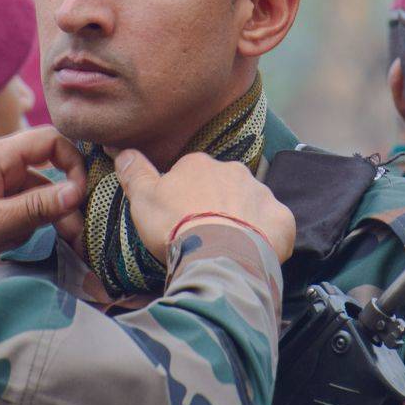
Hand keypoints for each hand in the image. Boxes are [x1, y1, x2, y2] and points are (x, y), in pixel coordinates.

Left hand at [0, 126, 85, 263]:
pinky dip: (15, 227)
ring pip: (30, 196)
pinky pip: (12, 208)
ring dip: (35, 221)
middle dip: (58, 204)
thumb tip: (79, 191)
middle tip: (72, 237)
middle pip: (44, 173)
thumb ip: (37, 207)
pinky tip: (0, 246)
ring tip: (21, 245)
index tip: (82, 196)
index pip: (51, 140)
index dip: (73, 163)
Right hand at [114, 150, 295, 263]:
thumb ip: (134, 173)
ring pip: (250, 202)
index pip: (190, 172)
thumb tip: (122, 150)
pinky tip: (253, 251)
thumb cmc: (176, 225)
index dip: (184, 195)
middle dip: (216, 202)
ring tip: (227, 244)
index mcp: (199, 164)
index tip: (178, 215)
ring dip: (242, 217)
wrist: (218, 255)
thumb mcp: (143, 199)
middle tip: (203, 231)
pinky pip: (275, 225)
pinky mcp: (282, 220)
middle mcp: (234, 171)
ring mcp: (261, 194)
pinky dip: (267, 235)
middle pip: (223, 185)